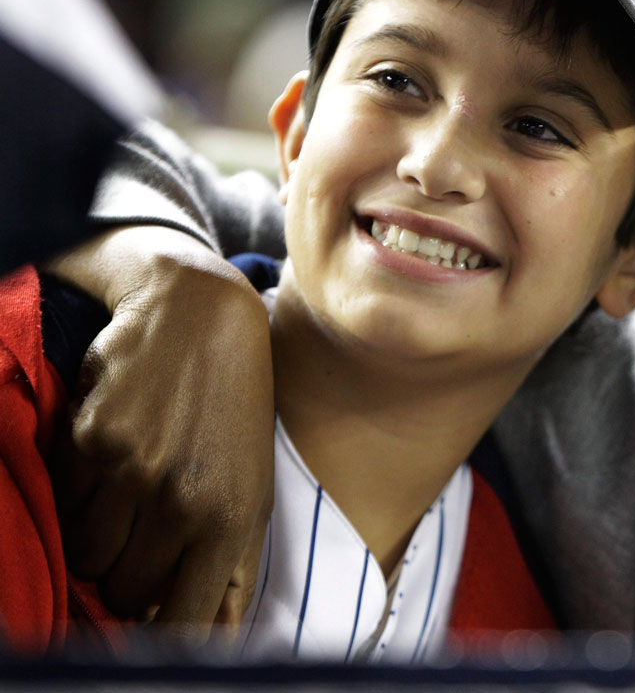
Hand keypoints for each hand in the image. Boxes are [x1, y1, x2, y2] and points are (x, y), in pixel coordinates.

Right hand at [45, 226, 273, 642]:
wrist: (203, 317)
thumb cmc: (235, 410)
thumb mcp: (253, 485)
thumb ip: (232, 562)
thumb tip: (216, 631)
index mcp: (231, 520)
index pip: (188, 622)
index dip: (167, 630)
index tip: (160, 619)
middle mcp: (182, 502)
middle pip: (125, 594)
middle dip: (130, 577)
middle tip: (147, 535)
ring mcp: (133, 472)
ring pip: (87, 558)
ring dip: (100, 540)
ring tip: (128, 496)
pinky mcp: (91, 441)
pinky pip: (66, 507)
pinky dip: (79, 499)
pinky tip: (108, 462)